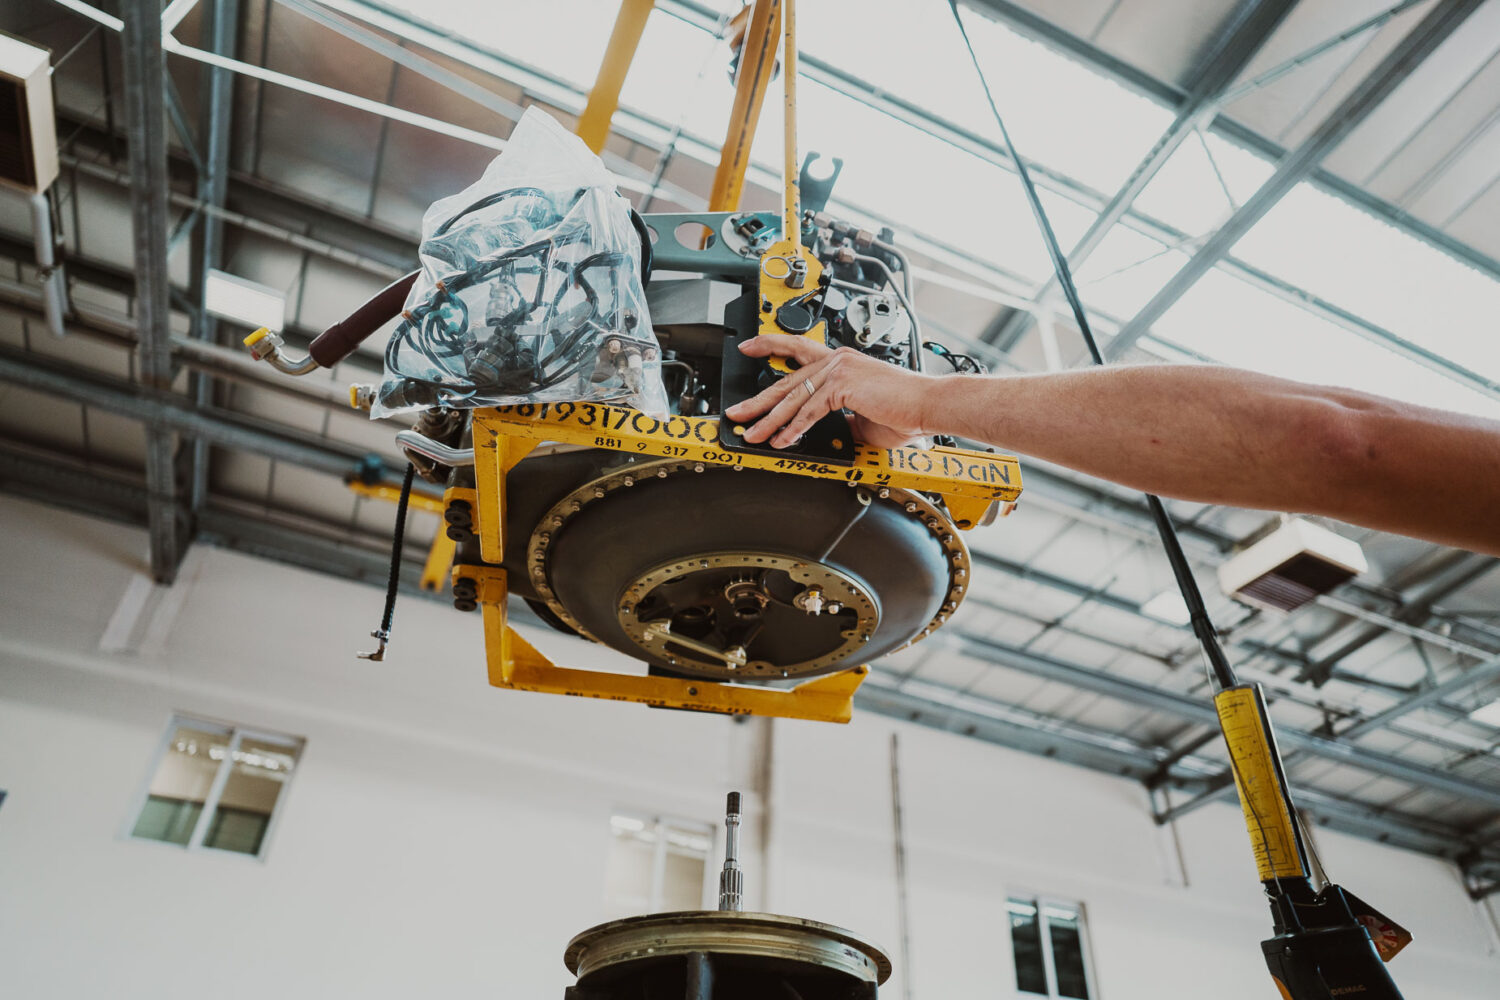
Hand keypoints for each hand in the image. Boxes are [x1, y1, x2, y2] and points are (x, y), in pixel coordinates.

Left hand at [721, 335, 934, 449]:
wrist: (928, 407)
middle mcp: (837, 361)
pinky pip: (809, 410)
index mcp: (841, 362)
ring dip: (769, 420)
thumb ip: (841, 418)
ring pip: (793, 398)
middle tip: (737, 412)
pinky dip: (794, 428)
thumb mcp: (863, 415)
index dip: (770, 345)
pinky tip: (782, 439)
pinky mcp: (843, 385)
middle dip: (757, 400)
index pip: (798, 348)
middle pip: (786, 380)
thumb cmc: (905, 411)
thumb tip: (827, 430)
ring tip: (752, 434)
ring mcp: (839, 370)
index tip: (748, 346)